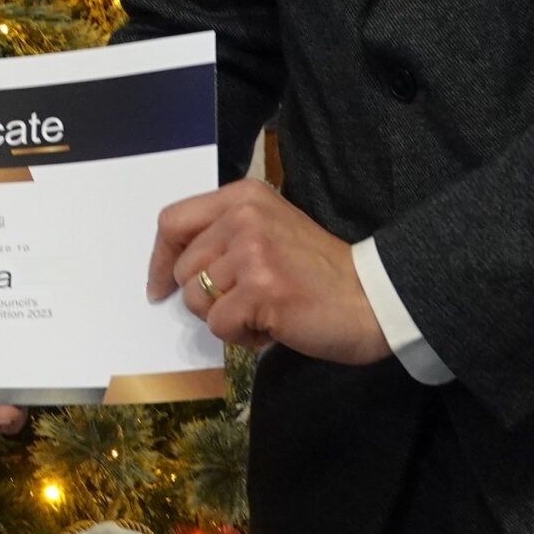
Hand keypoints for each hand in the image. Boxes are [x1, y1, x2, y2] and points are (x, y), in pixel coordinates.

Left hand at [147, 178, 388, 363]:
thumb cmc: (320, 272)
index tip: (159, 287)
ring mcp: (252, 252)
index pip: (172, 222)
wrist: (374, 299)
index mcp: (243, 197)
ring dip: (224, 317)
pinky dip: (241, 336)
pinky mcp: (261, 289)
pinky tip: (273, 327)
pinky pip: (219, 325)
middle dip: (206, 297)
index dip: (160, 259)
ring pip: (196, 298)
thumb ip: (224, 236)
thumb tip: (168, 271)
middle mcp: (244, 217)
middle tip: (246, 303)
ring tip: (262, 312)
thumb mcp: (269, 230)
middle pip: (182, 268)